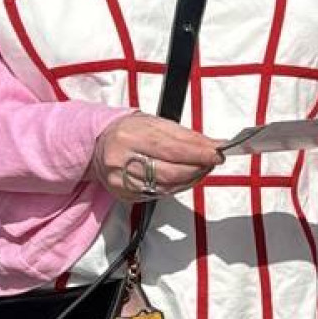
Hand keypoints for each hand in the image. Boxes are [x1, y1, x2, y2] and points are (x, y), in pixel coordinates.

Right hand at [90, 113, 222, 201]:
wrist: (100, 143)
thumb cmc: (130, 131)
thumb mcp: (156, 124)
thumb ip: (187, 136)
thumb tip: (215, 145)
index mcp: (130, 136)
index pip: (172, 148)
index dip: (198, 153)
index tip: (217, 153)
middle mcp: (122, 159)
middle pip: (171, 172)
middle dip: (198, 168)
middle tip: (212, 161)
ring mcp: (122, 180)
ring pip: (168, 187)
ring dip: (191, 179)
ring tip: (201, 167)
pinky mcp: (125, 194)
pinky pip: (159, 194)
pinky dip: (178, 187)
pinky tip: (184, 178)